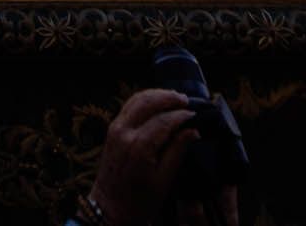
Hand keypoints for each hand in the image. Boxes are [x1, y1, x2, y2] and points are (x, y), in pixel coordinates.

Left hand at [87, 90, 193, 225]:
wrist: (110, 209)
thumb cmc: (139, 201)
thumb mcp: (164, 180)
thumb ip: (177, 151)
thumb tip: (192, 130)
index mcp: (139, 147)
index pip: (164, 120)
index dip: (181, 115)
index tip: (195, 114)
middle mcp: (124, 133)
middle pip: (148, 102)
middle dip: (168, 98)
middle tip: (186, 100)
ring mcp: (115, 129)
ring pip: (136, 99)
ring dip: (156, 95)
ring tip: (174, 98)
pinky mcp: (112, 130)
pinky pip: (128, 106)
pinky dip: (144, 100)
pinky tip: (156, 104)